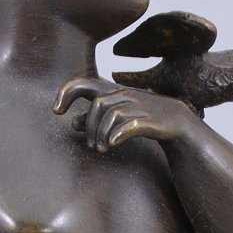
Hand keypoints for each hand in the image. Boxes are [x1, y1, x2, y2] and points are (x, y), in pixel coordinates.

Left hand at [55, 76, 191, 153]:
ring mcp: (137, 106)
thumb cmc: (142, 117)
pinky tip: (112, 145)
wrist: (175, 121)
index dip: (66, 93)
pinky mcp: (149, 120)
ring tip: (101, 149)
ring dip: (101, 134)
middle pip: (97, 105)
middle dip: (89, 126)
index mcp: (112, 92)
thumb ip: (95, 117)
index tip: (56, 111)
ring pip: (111, 115)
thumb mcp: (116, 114)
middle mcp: (123, 95)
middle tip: (90, 145)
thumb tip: (72, 123)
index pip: (82, 83)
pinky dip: (118, 135)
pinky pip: (130, 125)